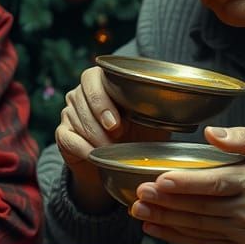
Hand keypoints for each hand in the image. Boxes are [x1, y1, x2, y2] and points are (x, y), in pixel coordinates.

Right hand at [55, 66, 168, 212]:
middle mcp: (81, 93)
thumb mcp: (152, 123)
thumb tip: (181, 105)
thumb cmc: (139, 137)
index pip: (93, 78)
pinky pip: (68, 137)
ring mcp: (69, 112)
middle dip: (99, 117)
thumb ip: (159, 110)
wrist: (116, 165)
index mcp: (102, 82)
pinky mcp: (63, 133)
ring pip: (75, 118)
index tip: (117, 123)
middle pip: (81, 96)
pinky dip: (83, 149)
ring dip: (94, 136)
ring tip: (110, 150)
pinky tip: (95, 157)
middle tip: (116, 135)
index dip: (102, 99)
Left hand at [130, 126, 244, 243]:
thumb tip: (211, 133)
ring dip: (166, 221)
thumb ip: (244, 137)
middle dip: (165, 203)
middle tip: (138, 196)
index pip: (214, 184)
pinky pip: (206, 243)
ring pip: (198, 228)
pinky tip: (158, 229)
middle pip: (200, 208)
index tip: (158, 180)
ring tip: (139, 211)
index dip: (184, 184)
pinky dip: (179, 237)